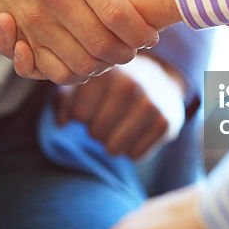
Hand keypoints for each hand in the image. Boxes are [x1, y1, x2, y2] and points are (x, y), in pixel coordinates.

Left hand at [56, 55, 185, 159]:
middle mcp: (130, 86)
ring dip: (113, 142)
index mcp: (106, 72)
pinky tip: (137, 130)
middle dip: (97, 129)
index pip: (79, 114)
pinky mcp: (165, 124)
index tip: (91, 104)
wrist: (159, 78)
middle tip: (107, 116)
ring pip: (114, 149)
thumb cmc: (111, 85)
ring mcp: (151, 105)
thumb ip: (64, 98)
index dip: (81, 114)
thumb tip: (62, 122)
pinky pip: (135, 156)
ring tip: (120, 125)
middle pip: (96, 133)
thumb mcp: (85, 82)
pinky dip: (132, 149)